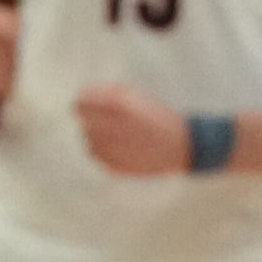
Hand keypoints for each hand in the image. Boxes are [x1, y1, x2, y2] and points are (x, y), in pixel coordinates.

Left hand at [72, 84, 190, 176]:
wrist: (181, 146)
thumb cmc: (158, 117)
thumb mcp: (135, 97)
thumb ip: (108, 94)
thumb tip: (83, 95)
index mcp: (116, 106)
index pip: (80, 103)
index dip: (84, 103)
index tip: (90, 104)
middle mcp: (111, 127)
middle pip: (84, 123)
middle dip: (92, 120)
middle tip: (107, 121)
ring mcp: (112, 150)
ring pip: (89, 141)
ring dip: (98, 136)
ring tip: (118, 135)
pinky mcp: (115, 167)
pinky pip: (98, 156)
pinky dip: (104, 151)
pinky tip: (122, 148)